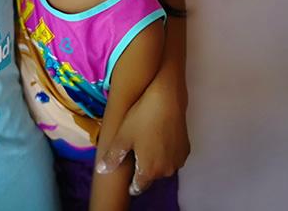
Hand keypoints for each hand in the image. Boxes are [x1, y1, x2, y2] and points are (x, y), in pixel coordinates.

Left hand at [95, 77, 189, 195]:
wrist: (167, 101)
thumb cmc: (141, 119)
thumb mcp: (123, 137)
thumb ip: (113, 157)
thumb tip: (101, 171)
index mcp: (149, 170)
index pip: (139, 186)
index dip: (131, 184)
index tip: (126, 181)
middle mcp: (166, 170)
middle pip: (151, 176)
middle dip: (142, 169)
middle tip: (135, 153)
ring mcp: (178, 160)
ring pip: (163, 167)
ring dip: (155, 161)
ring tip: (146, 144)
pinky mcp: (186, 150)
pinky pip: (172, 157)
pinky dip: (165, 153)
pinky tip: (158, 140)